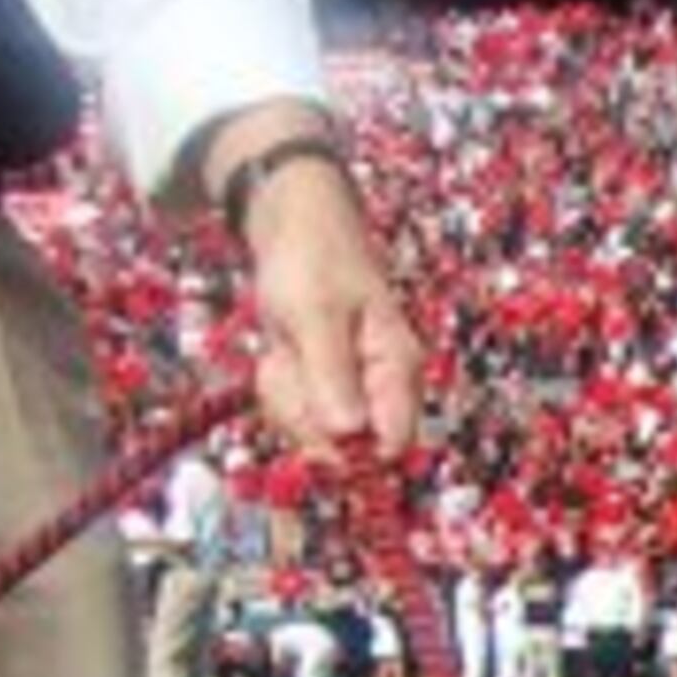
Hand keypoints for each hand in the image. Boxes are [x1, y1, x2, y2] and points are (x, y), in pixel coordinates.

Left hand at [204, 109, 423, 459]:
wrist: (294, 224)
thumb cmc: (312, 261)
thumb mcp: (315, 316)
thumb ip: (333, 377)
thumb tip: (350, 438)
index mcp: (398, 371)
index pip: (390, 446)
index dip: (350, 452)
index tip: (311, 427)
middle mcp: (383, 388)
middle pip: (351, 448)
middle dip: (307, 418)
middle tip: (287, 370)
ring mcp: (354, 387)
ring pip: (320, 432)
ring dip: (288, 401)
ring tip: (281, 353)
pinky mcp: (328, 383)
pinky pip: (302, 411)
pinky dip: (282, 389)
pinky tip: (279, 356)